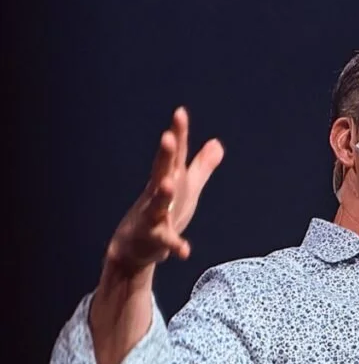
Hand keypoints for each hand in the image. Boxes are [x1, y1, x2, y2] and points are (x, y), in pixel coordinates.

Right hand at [105, 107, 223, 274]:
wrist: (136, 247)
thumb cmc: (164, 213)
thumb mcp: (188, 188)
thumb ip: (202, 166)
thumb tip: (217, 143)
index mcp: (170, 180)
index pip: (175, 154)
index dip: (178, 133)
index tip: (180, 112)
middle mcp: (159, 193)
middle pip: (162, 170)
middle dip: (165, 154)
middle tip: (167, 136)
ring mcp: (154, 215)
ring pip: (157, 202)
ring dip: (162, 193)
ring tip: (167, 183)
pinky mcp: (155, 238)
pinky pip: (166, 241)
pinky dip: (175, 245)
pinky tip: (185, 251)